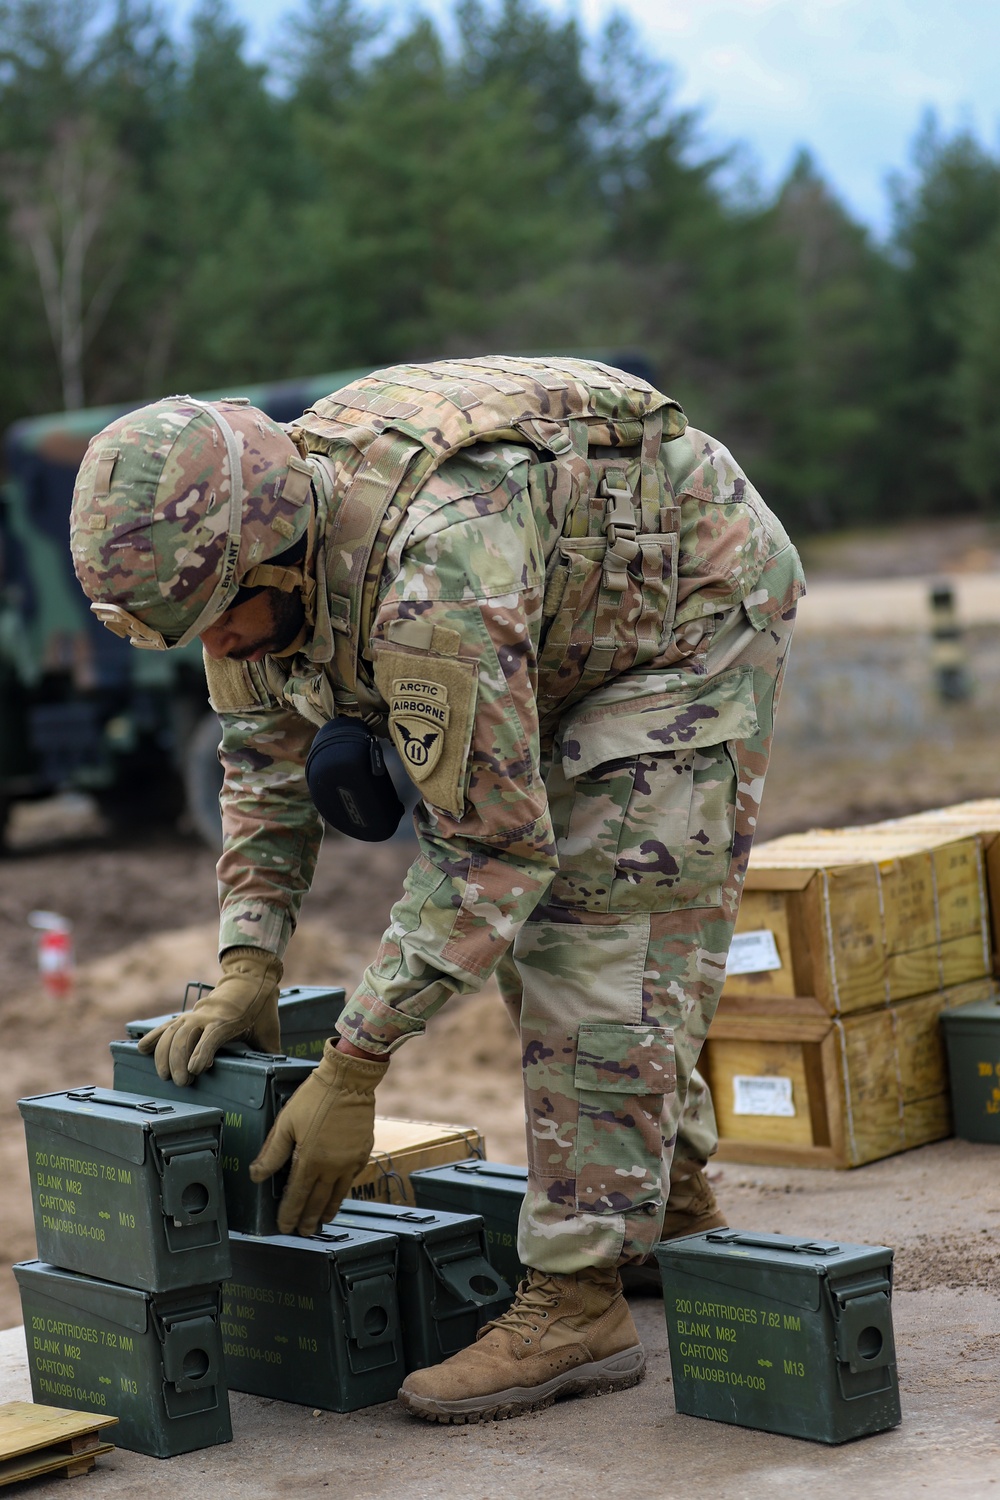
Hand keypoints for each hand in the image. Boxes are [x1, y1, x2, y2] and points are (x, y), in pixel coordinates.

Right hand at [136, 947, 281, 1085]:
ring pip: (172, 1031)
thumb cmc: (262, 1008)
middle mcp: (207, 1015)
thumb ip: (270, 1053)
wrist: (251, 978)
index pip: (212, 1036)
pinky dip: (154, 1036)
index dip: (202, 1052)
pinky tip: (141, 1049)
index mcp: (228, 1020)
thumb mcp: (269, 1030)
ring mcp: (195, 1014)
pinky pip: (167, 1025)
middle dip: (179, 1060)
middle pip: (186, 1036)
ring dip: (164, 1053)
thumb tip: (278, 1077)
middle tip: (181, 1082)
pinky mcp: (188, 1015)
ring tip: (164, 1075)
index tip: (195, 1070)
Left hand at [249, 1040, 387, 1234]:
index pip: (298, 1196)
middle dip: (309, 1218)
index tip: (284, 1226)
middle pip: (318, 1201)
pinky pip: (351, 1178)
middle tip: (304, 1232)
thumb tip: (256, 1175)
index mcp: (311, 1160)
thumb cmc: (315, 1098)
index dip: (290, 1213)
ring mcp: (350, 1161)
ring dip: (328, 1209)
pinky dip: (342, 1189)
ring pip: (338, 1194)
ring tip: (323, 1220)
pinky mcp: (362, 1152)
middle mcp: (332, 1166)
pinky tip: (338, 1192)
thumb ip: (272, 1153)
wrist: (349, 1080)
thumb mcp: (286, 1123)